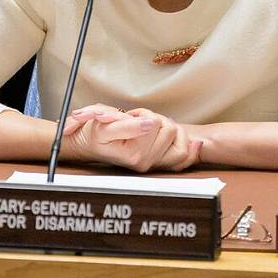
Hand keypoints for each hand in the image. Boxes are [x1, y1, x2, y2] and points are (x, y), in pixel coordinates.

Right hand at [63, 104, 201, 171]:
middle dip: (155, 119)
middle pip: (170, 129)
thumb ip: (127, 126)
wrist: (88, 146)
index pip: (156, 124)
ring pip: (179, 139)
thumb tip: (150, 124)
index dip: (143, 114)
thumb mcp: (104, 126)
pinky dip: (188, 146)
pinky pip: (184, 157)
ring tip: (148, 126)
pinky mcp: (158, 163)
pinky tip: (189, 140)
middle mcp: (146, 162)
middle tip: (137, 120)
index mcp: (135, 154)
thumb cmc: (94, 135)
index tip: (130, 116)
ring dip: (165, 127)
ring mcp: (153, 164)